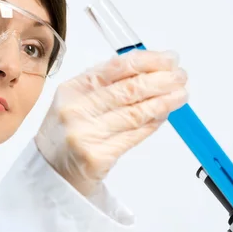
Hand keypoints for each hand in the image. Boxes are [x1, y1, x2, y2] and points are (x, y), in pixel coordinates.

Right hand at [34, 50, 188, 195]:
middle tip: (181, 76)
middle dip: (161, 80)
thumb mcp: (76, 101)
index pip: (116, 67)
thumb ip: (107, 84)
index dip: (148, 61)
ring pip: (135, 113)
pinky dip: (153, 124)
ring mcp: (86, 135)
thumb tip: (151, 70)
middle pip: (129, 89)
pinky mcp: (97, 157)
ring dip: (164, 102)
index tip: (169, 59)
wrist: (51, 172)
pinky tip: (164, 115)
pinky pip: (134, 136)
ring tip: (181, 94)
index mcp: (71, 89)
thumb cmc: (68, 132)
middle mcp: (76, 110)